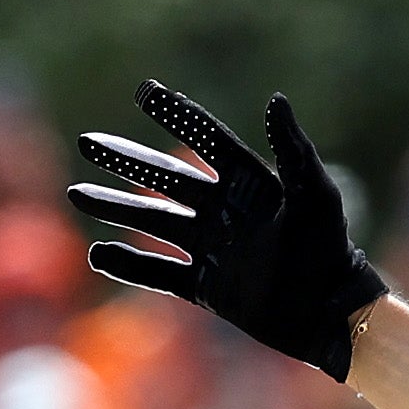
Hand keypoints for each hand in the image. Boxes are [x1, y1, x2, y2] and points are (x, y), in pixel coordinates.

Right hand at [67, 82, 389, 379]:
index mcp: (251, 184)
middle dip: (125, 160)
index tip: (144, 91)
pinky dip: (129, 265)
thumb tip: (276, 100)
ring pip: (153, 223)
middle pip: (166, 179)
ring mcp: (214, 249)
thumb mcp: (315, 198)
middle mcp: (227, 211)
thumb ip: (294, 151)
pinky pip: (159, 274)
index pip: (206, 140)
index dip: (177, 114)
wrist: (331, 317)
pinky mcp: (208, 288)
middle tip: (86, 141)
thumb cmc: (330, 253)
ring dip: (115, 208)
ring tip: (77, 194)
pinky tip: (98, 254)